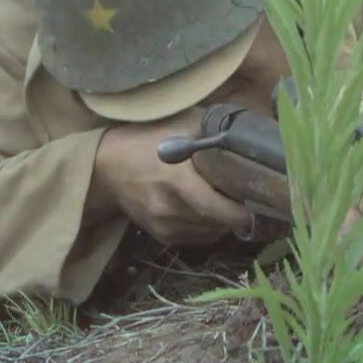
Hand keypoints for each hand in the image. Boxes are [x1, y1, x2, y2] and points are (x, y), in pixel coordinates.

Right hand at [87, 107, 250, 247]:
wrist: (106, 166)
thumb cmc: (146, 140)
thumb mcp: (179, 124)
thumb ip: (211, 130)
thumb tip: (246, 134)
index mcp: (175, 180)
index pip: (213, 207)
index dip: (238, 212)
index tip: (257, 205)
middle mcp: (168, 208)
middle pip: (215, 222)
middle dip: (236, 214)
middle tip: (250, 199)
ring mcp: (162, 225)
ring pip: (207, 233)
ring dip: (223, 222)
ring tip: (230, 203)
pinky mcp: (160, 235)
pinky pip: (195, 238)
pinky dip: (208, 228)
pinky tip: (211, 212)